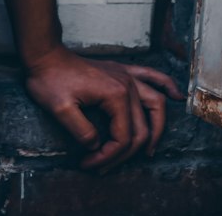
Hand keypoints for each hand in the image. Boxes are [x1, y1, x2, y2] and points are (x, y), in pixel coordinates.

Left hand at [21, 44, 183, 172]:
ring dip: (157, 128)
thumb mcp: (60, 110)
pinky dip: (166, 85)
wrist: (44, 54)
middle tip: (104, 166)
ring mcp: (126, 76)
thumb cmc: (49, 79)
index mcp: (115, 94)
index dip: (108, 157)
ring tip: (150, 150)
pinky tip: (176, 95)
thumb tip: (96, 146)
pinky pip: (152, 76)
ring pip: (156, 104)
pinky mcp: (121, 71)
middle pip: (139, 128)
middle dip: (123, 154)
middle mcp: (127, 84)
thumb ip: (82, 132)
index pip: (123, 138)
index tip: (89, 164)